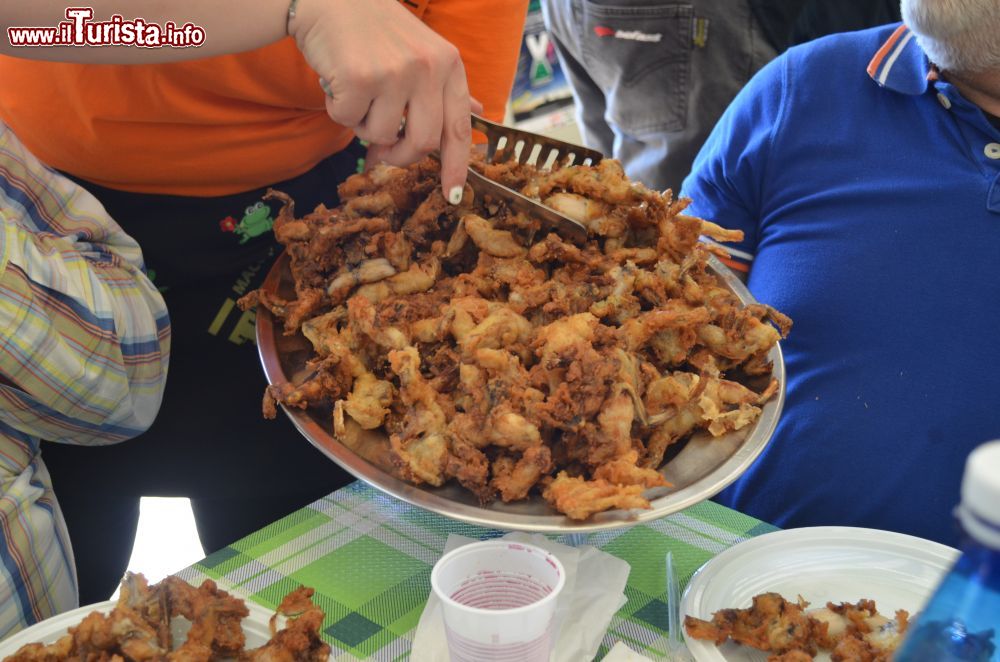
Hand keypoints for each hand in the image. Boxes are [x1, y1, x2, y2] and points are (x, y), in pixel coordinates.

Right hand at [289, 0, 471, 202]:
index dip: (457, 167)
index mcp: (448, 64)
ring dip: (362, 124)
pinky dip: (338, 108)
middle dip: (400, 155)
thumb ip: (446, 86)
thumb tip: (475, 113)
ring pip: (380, 135)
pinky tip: (339, 81)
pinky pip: (348, 120)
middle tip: (383, 151)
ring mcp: (394, 72)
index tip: (452, 195)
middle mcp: (428, 68)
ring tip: (358, 92)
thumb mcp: (423, 51)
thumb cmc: (376, 30)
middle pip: (423, 143)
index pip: (459, 128)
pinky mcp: (360, 78)